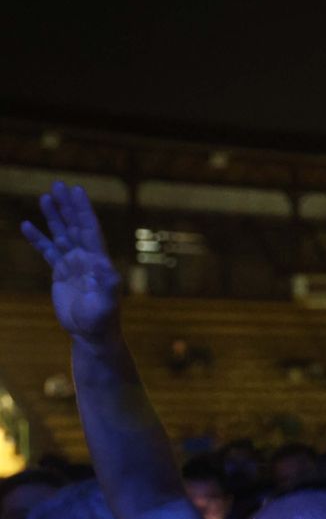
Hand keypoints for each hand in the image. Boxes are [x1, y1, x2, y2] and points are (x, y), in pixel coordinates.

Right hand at [20, 183, 122, 341]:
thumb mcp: (106, 303)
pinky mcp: (61, 273)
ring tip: (45, 196)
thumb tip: (105, 265)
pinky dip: (38, 238)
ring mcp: (73, 264)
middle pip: (76, 226)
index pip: (90, 229)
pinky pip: (48, 251)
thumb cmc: (101, 320)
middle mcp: (87, 258)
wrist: (90, 334)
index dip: (83, 210)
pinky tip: (27, 224)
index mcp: (98, 261)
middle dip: (68, 206)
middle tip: (59, 184)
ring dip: (54, 216)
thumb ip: (107, 285)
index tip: (77, 190)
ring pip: (62, 234)